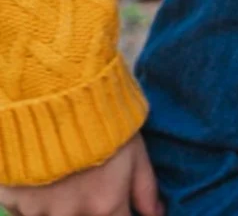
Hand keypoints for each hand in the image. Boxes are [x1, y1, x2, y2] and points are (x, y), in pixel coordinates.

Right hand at [0, 135, 162, 215]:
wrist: (50, 100)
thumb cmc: (102, 122)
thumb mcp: (135, 150)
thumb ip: (145, 188)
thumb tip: (156, 214)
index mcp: (106, 204)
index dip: (122, 215)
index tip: (118, 204)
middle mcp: (73, 214)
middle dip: (92, 211)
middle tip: (91, 185)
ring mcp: (40, 212)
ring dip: (64, 207)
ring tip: (69, 182)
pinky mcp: (13, 203)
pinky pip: (28, 214)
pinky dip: (38, 205)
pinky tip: (46, 184)